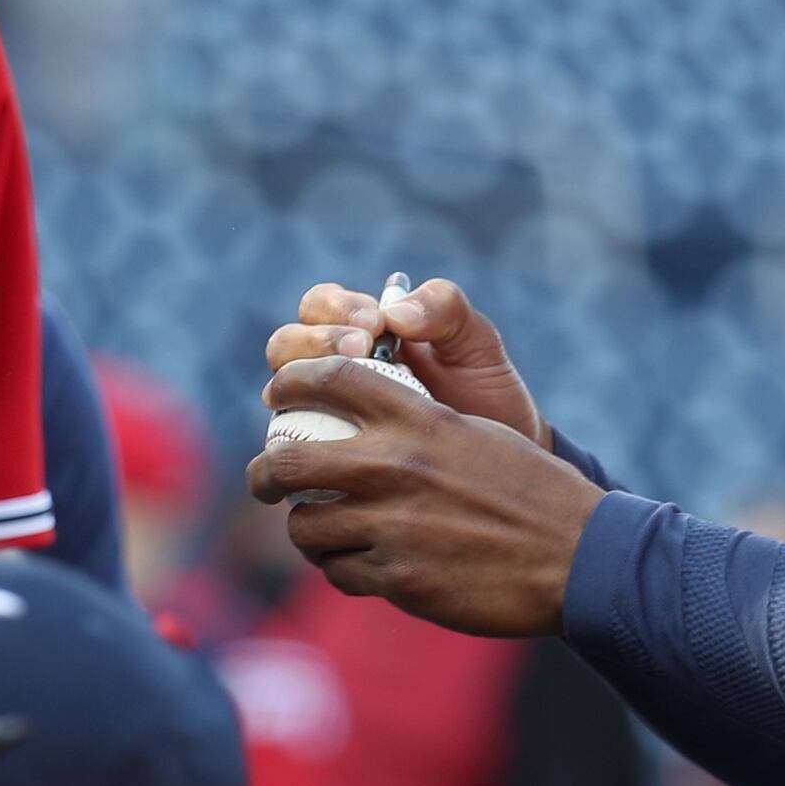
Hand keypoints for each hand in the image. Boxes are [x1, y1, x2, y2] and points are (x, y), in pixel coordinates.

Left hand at [247, 354, 600, 636]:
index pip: (328, 378)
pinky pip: (339, 572)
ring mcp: (392, 526)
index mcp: (418, 418)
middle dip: (263, 473)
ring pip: (305, 527)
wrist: (577, 557)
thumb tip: (364, 429)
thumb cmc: (531, 492)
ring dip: (307, 529)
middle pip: (285, 461)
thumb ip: (415, 426)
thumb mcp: (475, 433)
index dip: (290, 382)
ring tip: (321, 531)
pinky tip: (359, 563)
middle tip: (265, 479)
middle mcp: (395, 466)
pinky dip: (341, 567)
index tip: (278, 396)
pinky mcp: (399, 579)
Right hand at [265, 279, 546, 446]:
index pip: (320, 306)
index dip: (335, 309)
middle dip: (314, 340)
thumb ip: (446, 311)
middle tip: (359, 348)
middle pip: (285, 347)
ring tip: (348, 397)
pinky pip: (294, 454)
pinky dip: (306, 446)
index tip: (374, 323)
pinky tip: (343, 450)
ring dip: (301, 387)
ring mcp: (320, 421)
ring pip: (280, 396)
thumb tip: (395, 311)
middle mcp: (329, 376)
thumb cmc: (488, 404)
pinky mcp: (322, 467)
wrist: (504, 479)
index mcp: (358, 334)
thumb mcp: (477, 349)